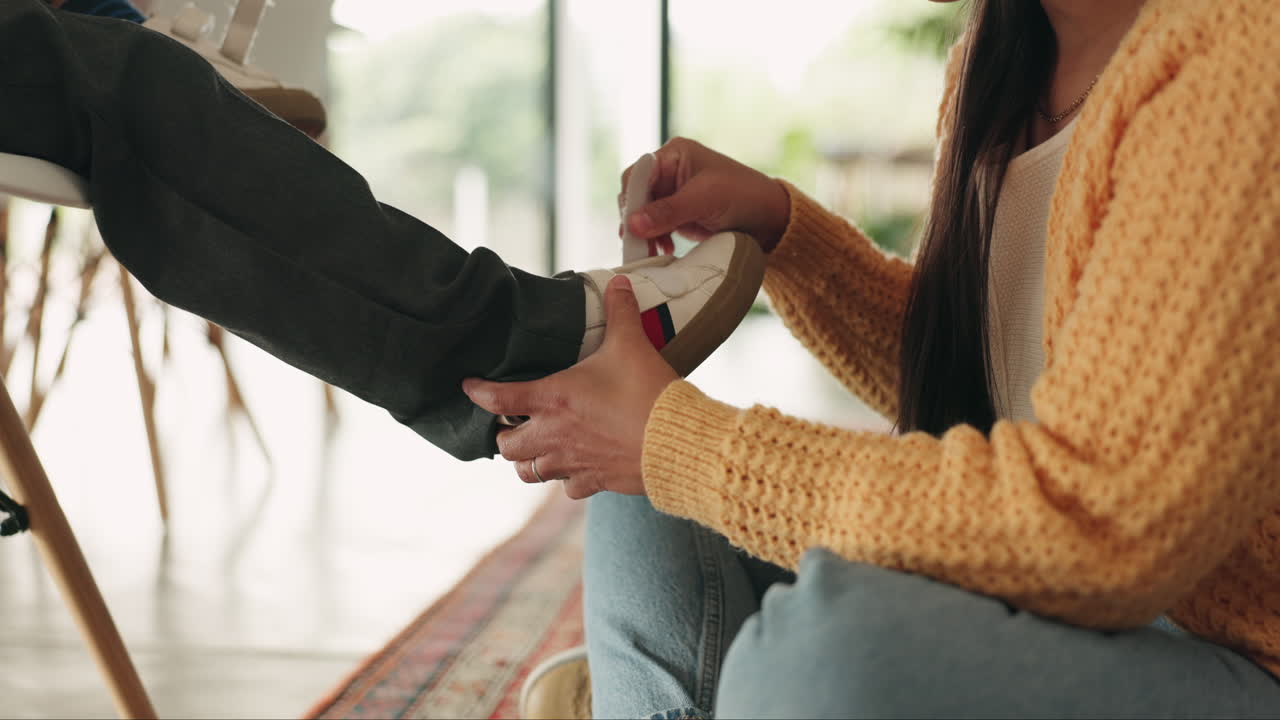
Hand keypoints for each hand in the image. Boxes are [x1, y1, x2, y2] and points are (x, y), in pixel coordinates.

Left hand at [462, 276, 678, 499]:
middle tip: (514, 423)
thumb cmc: (647, 392)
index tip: (469, 386)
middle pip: (506, 447)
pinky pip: (568, 488)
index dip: (478, 392)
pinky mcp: (595, 481)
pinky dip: (567, 479)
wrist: (675, 441)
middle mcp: (553, 435)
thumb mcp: (631, 344)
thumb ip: (621, 311)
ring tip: (538, 448)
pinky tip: (577, 467)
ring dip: (529, 460)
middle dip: (505, 435)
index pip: (498, 399)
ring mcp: (572, 463)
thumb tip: (618, 283)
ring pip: (530, 472)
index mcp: (552, 399)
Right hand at [619, 137, 791, 253]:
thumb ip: (669, 211)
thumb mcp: (705, 199)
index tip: (632, 224)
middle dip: (635, 220)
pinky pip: (653, 227)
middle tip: (638, 244)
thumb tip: (632, 224)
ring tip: (651, 251)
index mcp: (674, 155)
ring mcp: (671, 194)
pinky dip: (653, 239)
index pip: (638, 174)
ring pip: (641, 214)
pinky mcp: (676, 215)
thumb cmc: (742, 195)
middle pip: (636, 195)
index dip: (632, 199)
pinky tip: (662, 250)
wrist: (768, 219)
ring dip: (643, 233)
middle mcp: (669, 171)